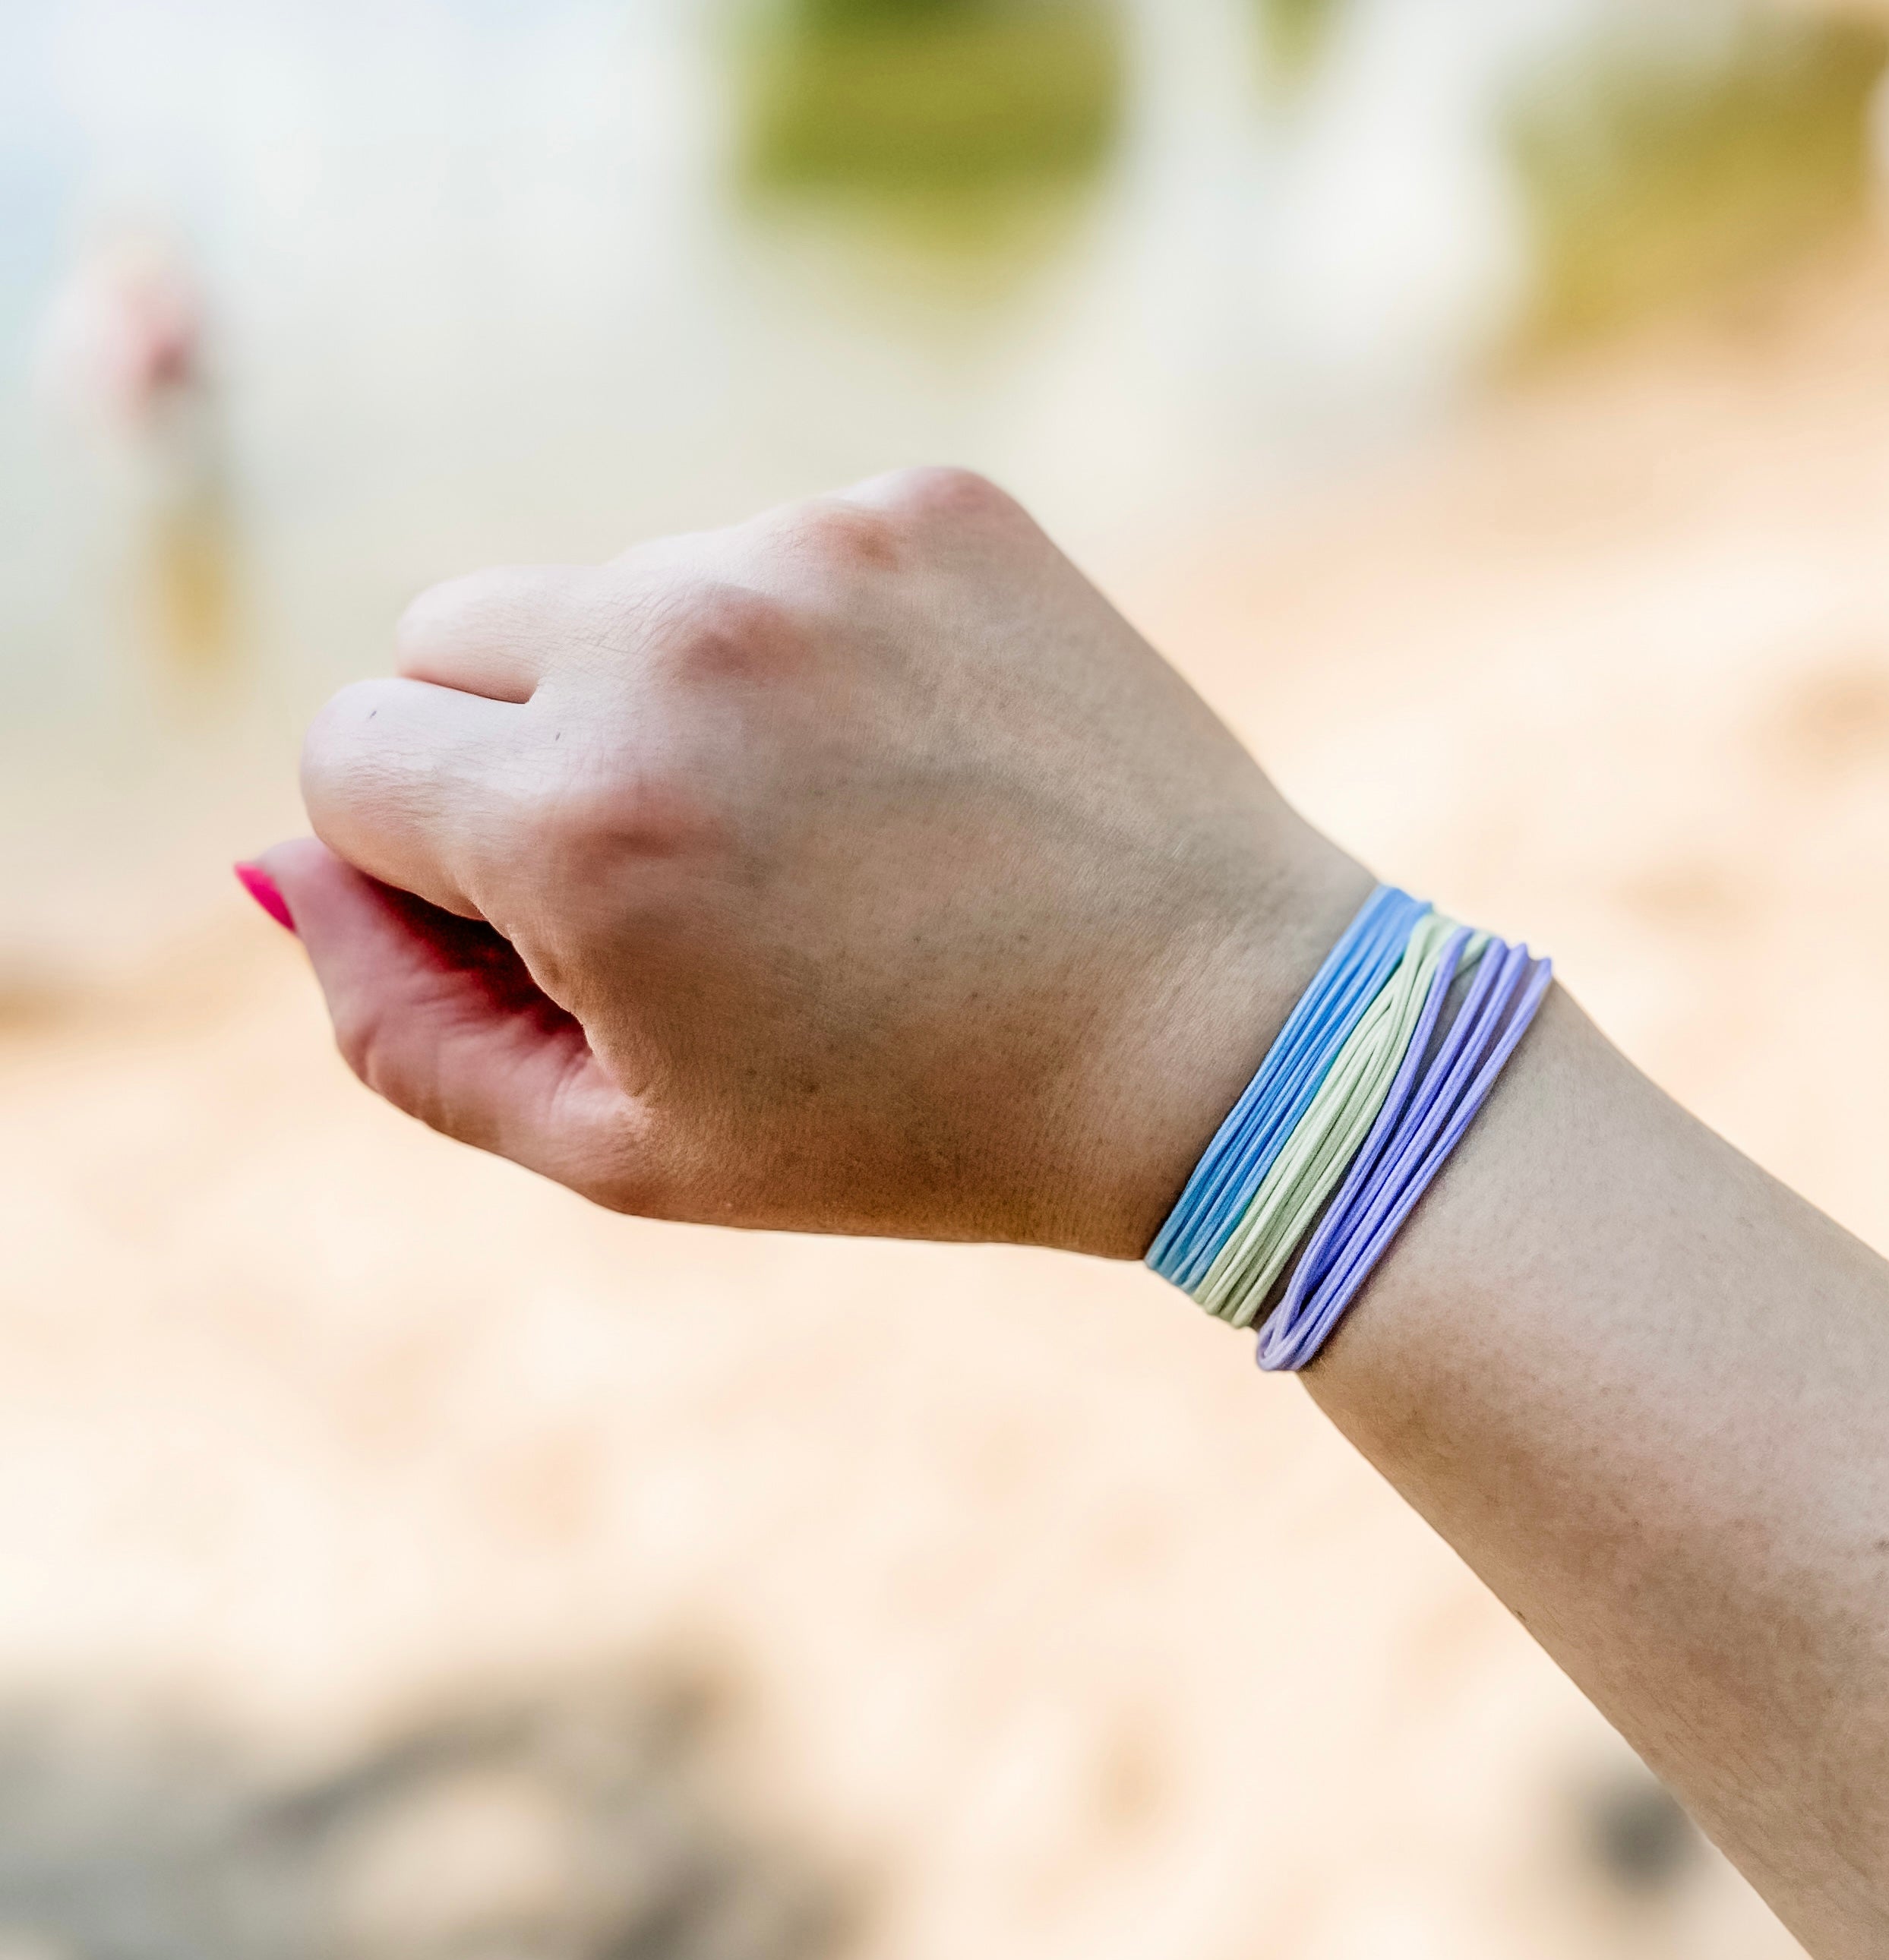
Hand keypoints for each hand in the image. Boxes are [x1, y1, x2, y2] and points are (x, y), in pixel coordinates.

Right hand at [263, 469, 1370, 1254]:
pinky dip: (803, 646)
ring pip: (614, 586)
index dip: (433, 867)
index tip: (560, 933)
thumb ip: (404, 1026)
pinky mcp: (931, 502)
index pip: (345, 758)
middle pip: (447, 638)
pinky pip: (770, 551)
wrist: (1221, 1041)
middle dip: (511, 758)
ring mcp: (814, 549)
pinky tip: (918, 761)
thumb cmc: (924, 1128)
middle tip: (682, 883)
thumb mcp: (631, 1151)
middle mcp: (677, 641)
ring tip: (832, 832)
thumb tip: (291, 872)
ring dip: (664, 694)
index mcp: (581, 816)